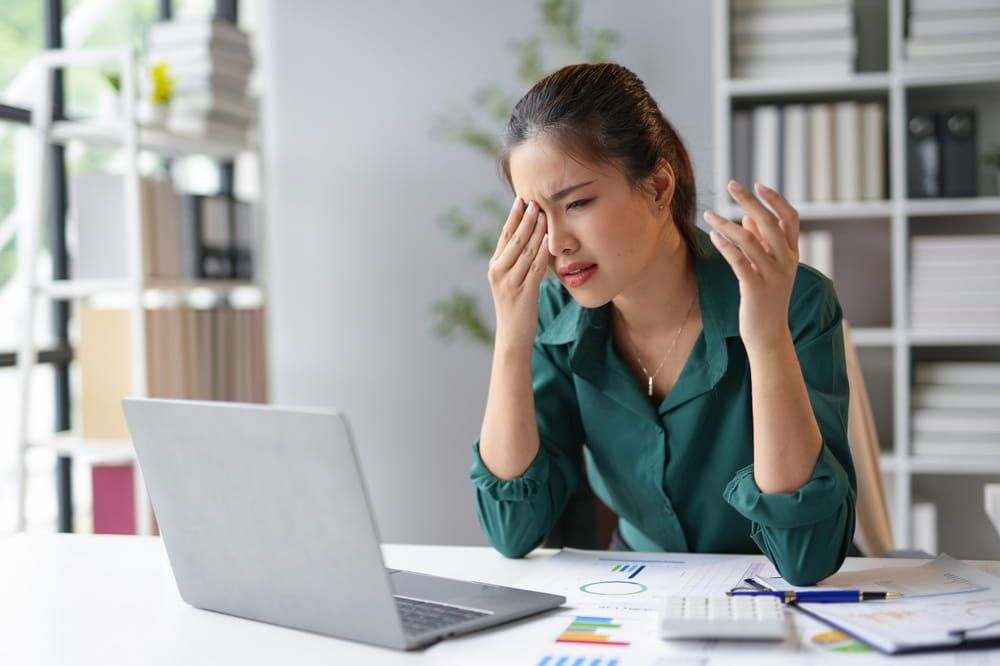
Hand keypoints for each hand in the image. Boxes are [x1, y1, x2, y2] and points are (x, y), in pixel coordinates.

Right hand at [487, 197, 549, 351]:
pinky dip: (542, 253)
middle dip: (525, 219)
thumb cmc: (515, 306)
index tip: (522, 200)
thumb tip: (528, 237)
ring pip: (525, 251)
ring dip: (535, 231)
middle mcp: (499, 272)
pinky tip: (549, 241)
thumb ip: (516, 261)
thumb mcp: (511, 280)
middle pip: (514, 240)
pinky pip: (535, 269)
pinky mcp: (523, 294)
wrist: (512, 336)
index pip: (504, 236)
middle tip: (536, 201)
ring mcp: (510, 283)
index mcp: (495, 266)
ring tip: (544, 214)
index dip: (513, 217)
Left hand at [703, 180, 799, 351]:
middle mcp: (786, 262)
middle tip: (731, 185)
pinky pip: (739, 261)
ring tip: (709, 215)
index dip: (775, 199)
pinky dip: (725, 245)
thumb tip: (749, 217)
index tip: (757, 184)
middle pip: (770, 222)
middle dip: (750, 200)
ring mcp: (772, 275)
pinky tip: (713, 236)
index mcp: (791, 254)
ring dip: (726, 224)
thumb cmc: (766, 298)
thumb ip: (761, 242)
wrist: (769, 334)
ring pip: (749, 240)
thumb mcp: (768, 268)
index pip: (790, 218)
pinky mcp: (756, 289)